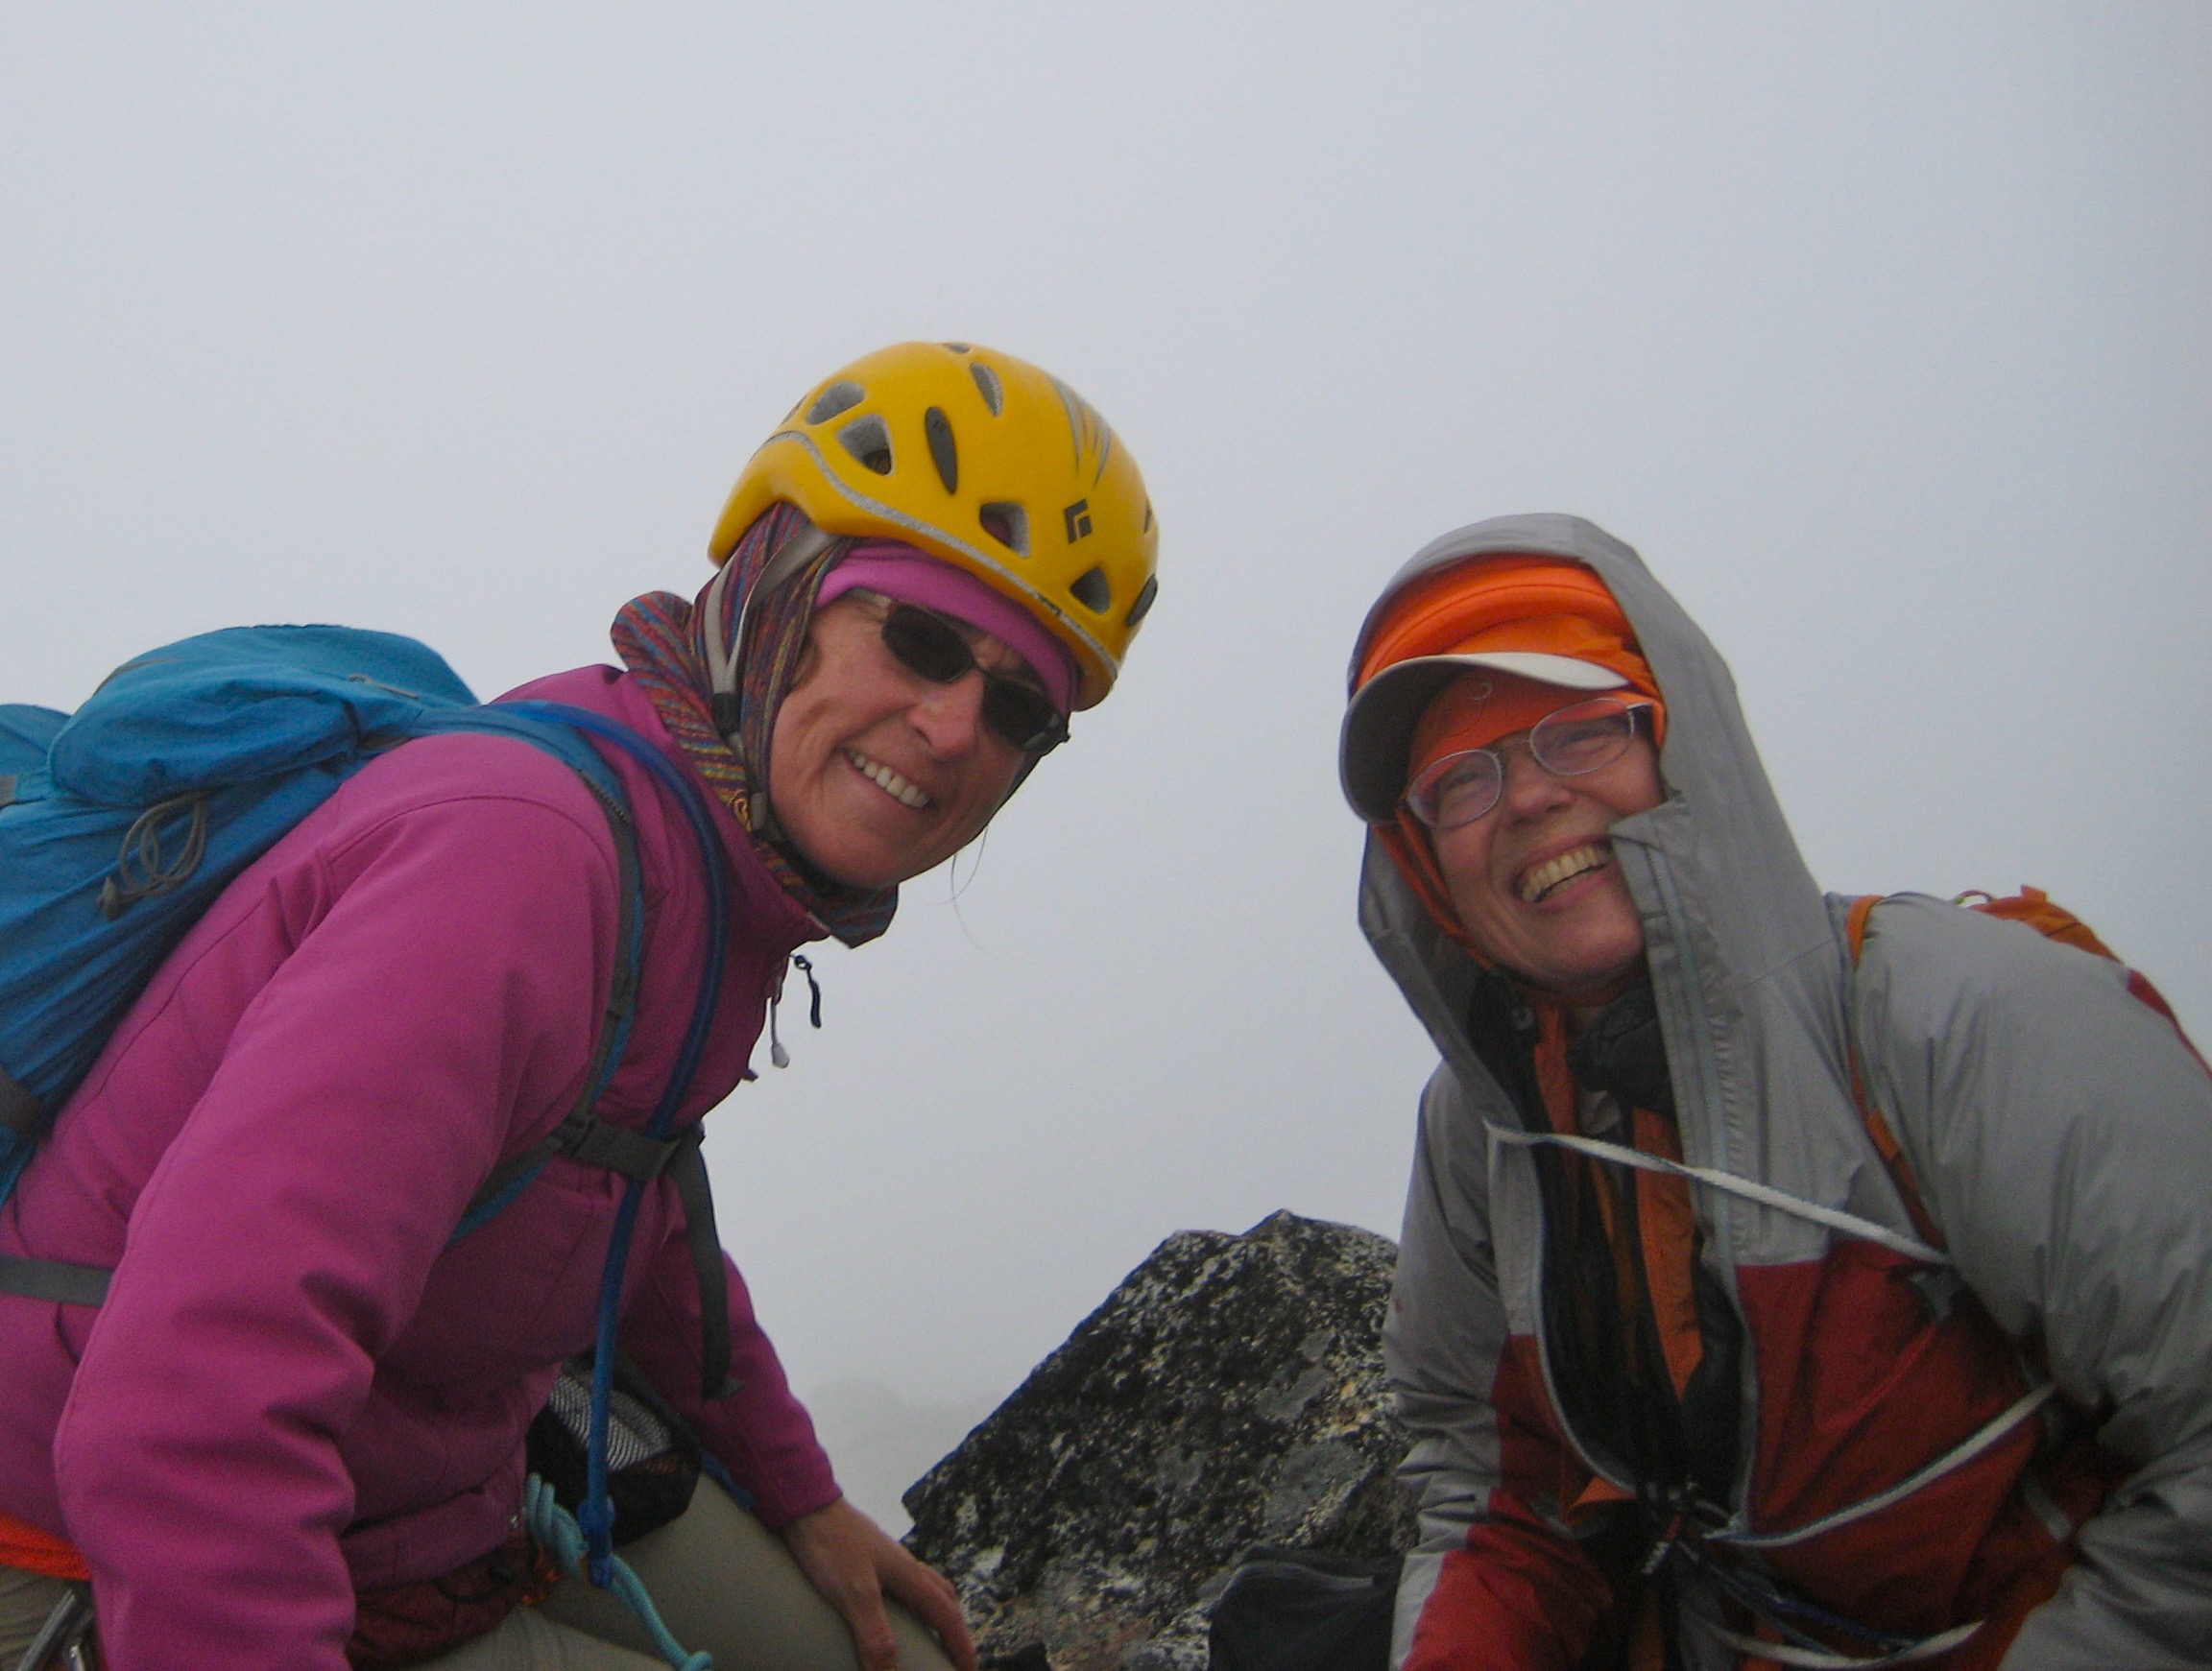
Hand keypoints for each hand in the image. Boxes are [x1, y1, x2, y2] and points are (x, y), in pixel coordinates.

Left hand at [780, 1495, 978, 1670]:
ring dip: (932, 1610)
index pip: (947, 1616)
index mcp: (910, 1575)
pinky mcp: (865, 1555)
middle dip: (952, 1626)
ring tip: (924, 1631)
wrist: (804, 1503)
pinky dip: (905, 1599)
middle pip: (943, 1596)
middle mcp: (904, 1565)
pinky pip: (899, 1580)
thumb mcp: (855, 1595)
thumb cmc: (831, 1544)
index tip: (969, 1670)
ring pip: (923, 1585)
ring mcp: (885, 1557)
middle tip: (952, 1651)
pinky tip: (884, 1606)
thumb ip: (875, 1635)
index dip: (961, 1646)